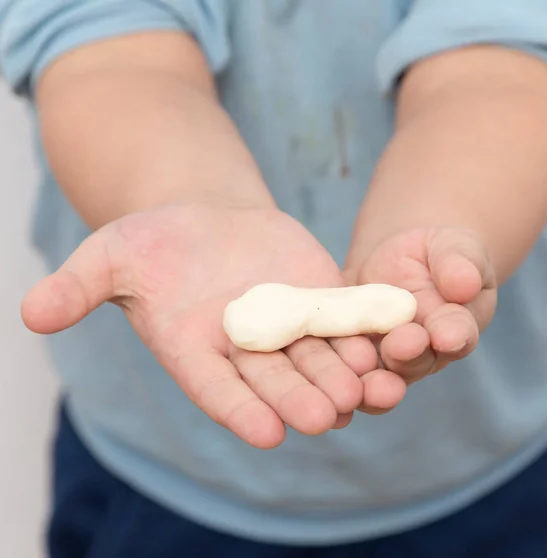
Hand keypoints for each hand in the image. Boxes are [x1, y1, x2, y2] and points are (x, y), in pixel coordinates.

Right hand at [21, 203, 406, 447]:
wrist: (204, 221)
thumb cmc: (152, 244)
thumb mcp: (111, 257)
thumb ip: (79, 288)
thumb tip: (30, 313)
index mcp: (197, 351)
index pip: (217, 389)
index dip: (238, 409)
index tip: (265, 433)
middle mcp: (245, 350)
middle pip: (275, 379)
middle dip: (299, 397)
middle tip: (325, 418)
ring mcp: (286, 325)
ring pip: (318, 356)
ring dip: (342, 373)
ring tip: (367, 388)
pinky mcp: (318, 297)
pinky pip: (343, 317)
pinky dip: (364, 329)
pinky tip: (388, 338)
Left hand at [346, 227, 496, 397]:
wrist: (396, 258)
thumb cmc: (435, 253)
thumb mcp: (453, 247)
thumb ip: (459, 263)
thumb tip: (465, 283)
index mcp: (456, 327)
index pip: (459, 333)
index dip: (453, 335)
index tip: (446, 335)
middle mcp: (425, 353)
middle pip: (418, 360)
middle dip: (408, 354)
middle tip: (399, 345)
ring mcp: (388, 359)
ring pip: (383, 375)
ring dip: (375, 380)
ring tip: (366, 380)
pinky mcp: (352, 354)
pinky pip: (346, 368)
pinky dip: (338, 373)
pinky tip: (324, 374)